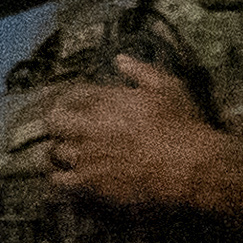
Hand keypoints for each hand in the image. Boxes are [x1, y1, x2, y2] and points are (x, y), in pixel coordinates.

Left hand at [20, 59, 233, 214]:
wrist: (187, 167)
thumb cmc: (181, 125)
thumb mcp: (168, 87)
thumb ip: (140, 71)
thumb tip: (119, 59)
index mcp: (106, 100)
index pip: (73, 94)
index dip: (71, 99)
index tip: (74, 104)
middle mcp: (90, 126)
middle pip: (55, 120)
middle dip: (57, 122)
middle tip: (63, 129)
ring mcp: (87, 155)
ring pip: (54, 151)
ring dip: (58, 150)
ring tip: (64, 153)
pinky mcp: (89, 182)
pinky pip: (59, 180)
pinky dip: (59, 178)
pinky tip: (65, 177)